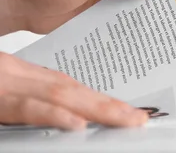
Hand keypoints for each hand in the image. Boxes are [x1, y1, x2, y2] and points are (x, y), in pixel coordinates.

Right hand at [0, 52, 147, 129]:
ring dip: (97, 108)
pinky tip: (77, 123)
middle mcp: (20, 76)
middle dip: (109, 106)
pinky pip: (28, 108)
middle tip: (140, 118)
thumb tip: (60, 113)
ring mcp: (8, 86)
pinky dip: (55, 115)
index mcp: (23, 74)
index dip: (101, 98)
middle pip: (74, 90)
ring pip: (61, 96)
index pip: (70, 85)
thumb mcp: (1, 83)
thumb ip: (27, 94)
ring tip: (127, 119)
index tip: (128, 110)